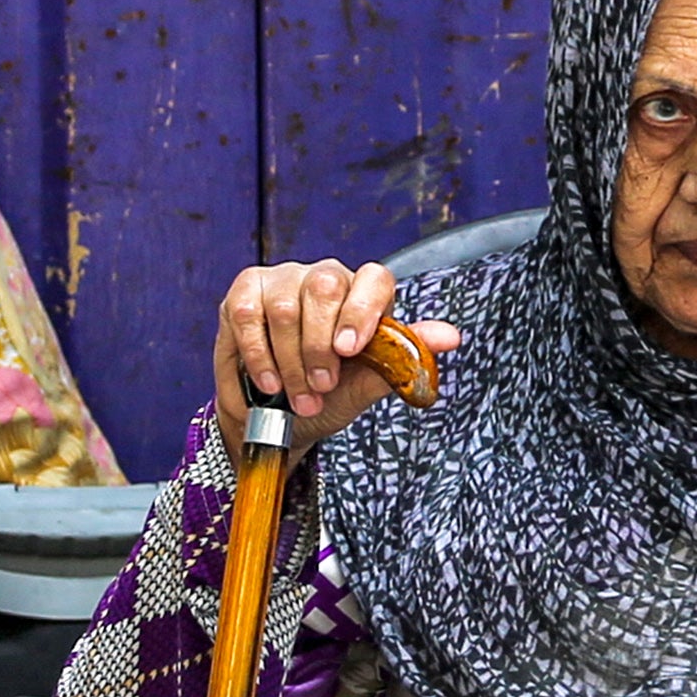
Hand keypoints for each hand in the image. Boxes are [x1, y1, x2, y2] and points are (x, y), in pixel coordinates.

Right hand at [213, 261, 462, 447]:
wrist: (277, 419)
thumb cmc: (328, 396)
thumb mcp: (365, 386)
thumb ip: (401, 360)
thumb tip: (451, 338)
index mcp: (363, 295)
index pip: (374, 278)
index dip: (364, 309)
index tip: (350, 350)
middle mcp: (324, 278)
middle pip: (325, 286)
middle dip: (320, 347)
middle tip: (321, 388)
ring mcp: (282, 280)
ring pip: (286, 306)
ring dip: (291, 363)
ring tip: (298, 397)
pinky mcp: (245, 292)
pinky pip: (249, 316)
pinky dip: (259, 357)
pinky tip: (270, 383)